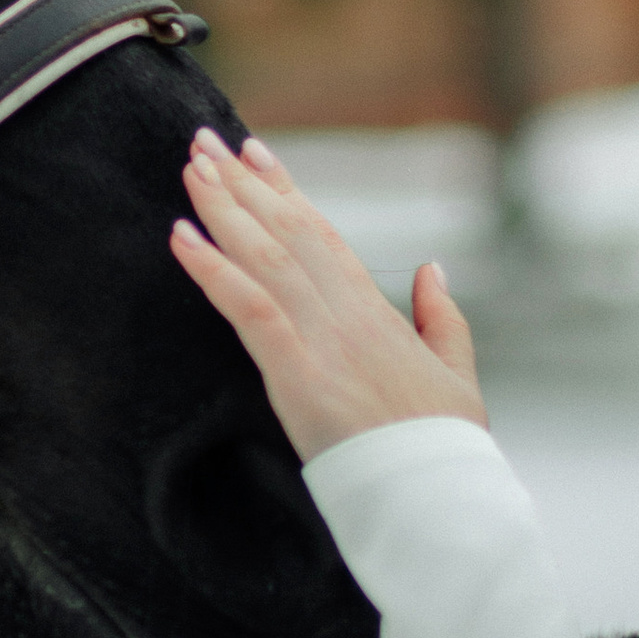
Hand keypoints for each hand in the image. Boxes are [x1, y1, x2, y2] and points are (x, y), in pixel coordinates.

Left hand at [169, 125, 486, 461]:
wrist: (440, 496)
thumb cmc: (445, 444)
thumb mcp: (457, 370)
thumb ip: (443, 316)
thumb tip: (434, 268)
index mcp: (377, 313)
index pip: (322, 235)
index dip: (285, 191)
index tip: (255, 154)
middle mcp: (347, 314)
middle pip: (286, 231)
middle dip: (242, 184)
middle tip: (203, 141)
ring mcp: (322, 341)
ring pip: (265, 257)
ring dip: (222, 209)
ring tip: (189, 167)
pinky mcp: (299, 375)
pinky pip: (250, 308)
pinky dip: (213, 270)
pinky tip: (181, 237)